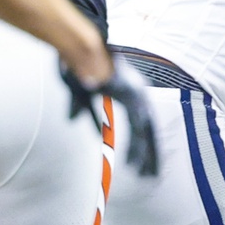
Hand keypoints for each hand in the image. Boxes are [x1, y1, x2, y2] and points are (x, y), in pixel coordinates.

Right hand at [62, 55, 159, 176]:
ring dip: (146, 155)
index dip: (143, 143)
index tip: (143, 162)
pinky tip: (134, 163)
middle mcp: (139, 93)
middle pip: (150, 130)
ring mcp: (138, 94)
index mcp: (130, 92)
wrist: (79, 49)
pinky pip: (139, 127)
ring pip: (147, 132)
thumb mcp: (79, 93)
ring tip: (143, 175)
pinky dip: (137, 147)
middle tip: (151, 176)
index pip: (142, 123)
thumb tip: (73, 120)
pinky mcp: (132, 97)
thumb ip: (79, 107)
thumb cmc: (79, 66)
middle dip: (151, 154)